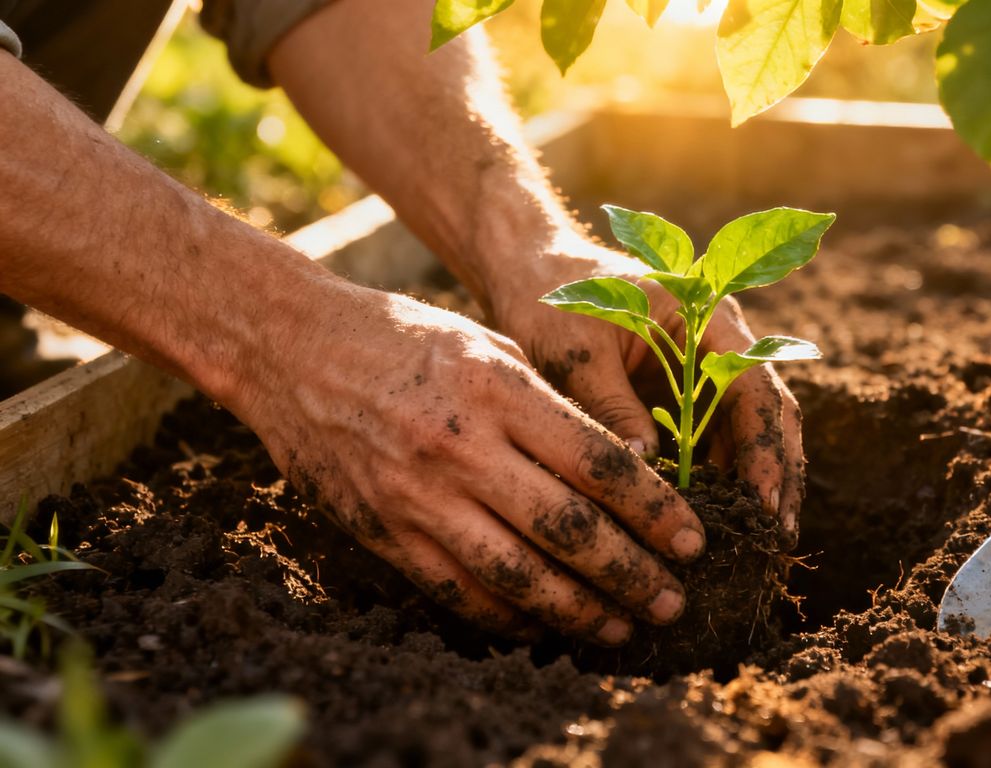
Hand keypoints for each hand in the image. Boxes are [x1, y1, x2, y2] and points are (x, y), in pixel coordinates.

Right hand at [236, 281, 706, 644]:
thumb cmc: (405, 338)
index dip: (654, 511)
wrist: (292, 349)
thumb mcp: (490, 348)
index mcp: (498, 392)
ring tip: (623, 628)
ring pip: (517, 576)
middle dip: (632, 574)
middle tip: (673, 600)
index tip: (694, 540)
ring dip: (580, 611)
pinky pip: (458, 592)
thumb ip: (551, 408)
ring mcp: (418, 497)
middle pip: (568, 530)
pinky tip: (547, 626)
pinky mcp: (384, 532)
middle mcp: (461, 449)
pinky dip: (510, 617)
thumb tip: (622, 470)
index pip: (598, 465)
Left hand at [485, 238, 806, 543]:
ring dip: (755, 483)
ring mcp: (705, 372)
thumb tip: (645, 470)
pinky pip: (715, 441)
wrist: (532, 272)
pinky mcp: (685, 397)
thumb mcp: (577, 353)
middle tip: (774, 537)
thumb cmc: (552, 299)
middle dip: (777, 473)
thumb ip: (612, 406)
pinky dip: (721, 480)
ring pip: (749, 432)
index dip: (763, 446)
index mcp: (706, 318)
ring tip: (756, 543)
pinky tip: (716, 523)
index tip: (762, 500)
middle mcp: (719, 344)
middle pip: (768, 413)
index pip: (753, 386)